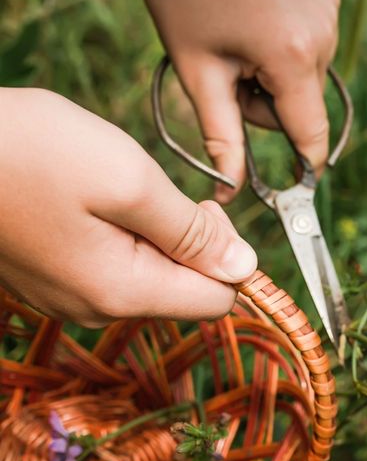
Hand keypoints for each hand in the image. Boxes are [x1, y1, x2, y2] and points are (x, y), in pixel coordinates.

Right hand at [0, 88, 257, 325]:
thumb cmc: (28, 152)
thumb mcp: (128, 181)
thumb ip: (192, 232)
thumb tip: (244, 268)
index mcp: (121, 293)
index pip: (216, 302)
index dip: (227, 258)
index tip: (197, 211)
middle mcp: (97, 308)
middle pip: (184, 289)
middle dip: (188, 240)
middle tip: (153, 191)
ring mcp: (69, 296)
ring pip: (150, 273)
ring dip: (152, 231)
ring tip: (110, 191)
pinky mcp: (52, 276)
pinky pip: (114, 263)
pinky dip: (120, 231)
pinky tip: (87, 200)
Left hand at [143, 0, 339, 201]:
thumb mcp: (198, 69)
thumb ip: (221, 136)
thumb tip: (230, 189)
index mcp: (292, 60)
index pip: (310, 136)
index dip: (303, 167)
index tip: (298, 188)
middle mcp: (323, 38)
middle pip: (301, 105)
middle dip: (265, 101)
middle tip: (227, 67)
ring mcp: (329, 14)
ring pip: (304, 74)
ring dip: (273, 70)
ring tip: (238, 30)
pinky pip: (311, 41)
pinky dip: (283, 42)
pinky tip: (257, 12)